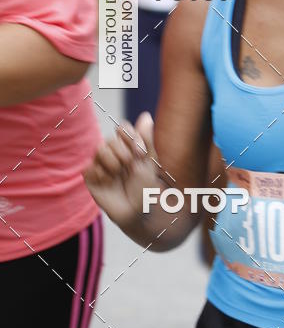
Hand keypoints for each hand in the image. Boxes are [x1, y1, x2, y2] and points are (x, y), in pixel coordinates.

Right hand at [83, 112, 158, 227]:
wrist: (137, 211)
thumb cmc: (145, 187)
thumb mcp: (149, 162)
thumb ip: (146, 140)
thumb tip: (145, 116)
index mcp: (127, 146)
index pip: (123, 128)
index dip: (129, 137)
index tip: (139, 151)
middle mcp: (113, 152)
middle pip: (110, 139)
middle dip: (122, 153)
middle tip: (128, 165)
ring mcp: (100, 164)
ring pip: (99, 149)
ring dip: (112, 162)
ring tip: (118, 173)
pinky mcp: (90, 177)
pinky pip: (90, 167)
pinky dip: (102, 175)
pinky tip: (108, 183)